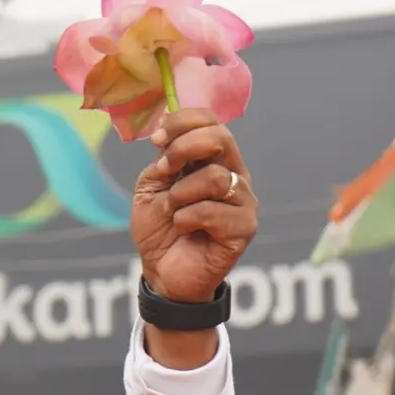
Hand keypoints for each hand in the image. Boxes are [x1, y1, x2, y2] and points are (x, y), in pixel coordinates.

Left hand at [130, 109, 257, 303]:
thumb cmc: (160, 230)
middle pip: (222, 137)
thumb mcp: (151, 188)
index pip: (211, 121)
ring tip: (174, 211)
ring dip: (182, 193)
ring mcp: (243, 202)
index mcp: (214, 160)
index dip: (183, 121)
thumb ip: (162, 160)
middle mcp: (234, 175)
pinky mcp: (244, 229)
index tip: (156, 139)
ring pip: (216, 177)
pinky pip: (213, 211)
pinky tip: (184, 229)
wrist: (163, 273)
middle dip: (184, 147)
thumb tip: (167, 137)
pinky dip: (187, 218)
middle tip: (165, 169)